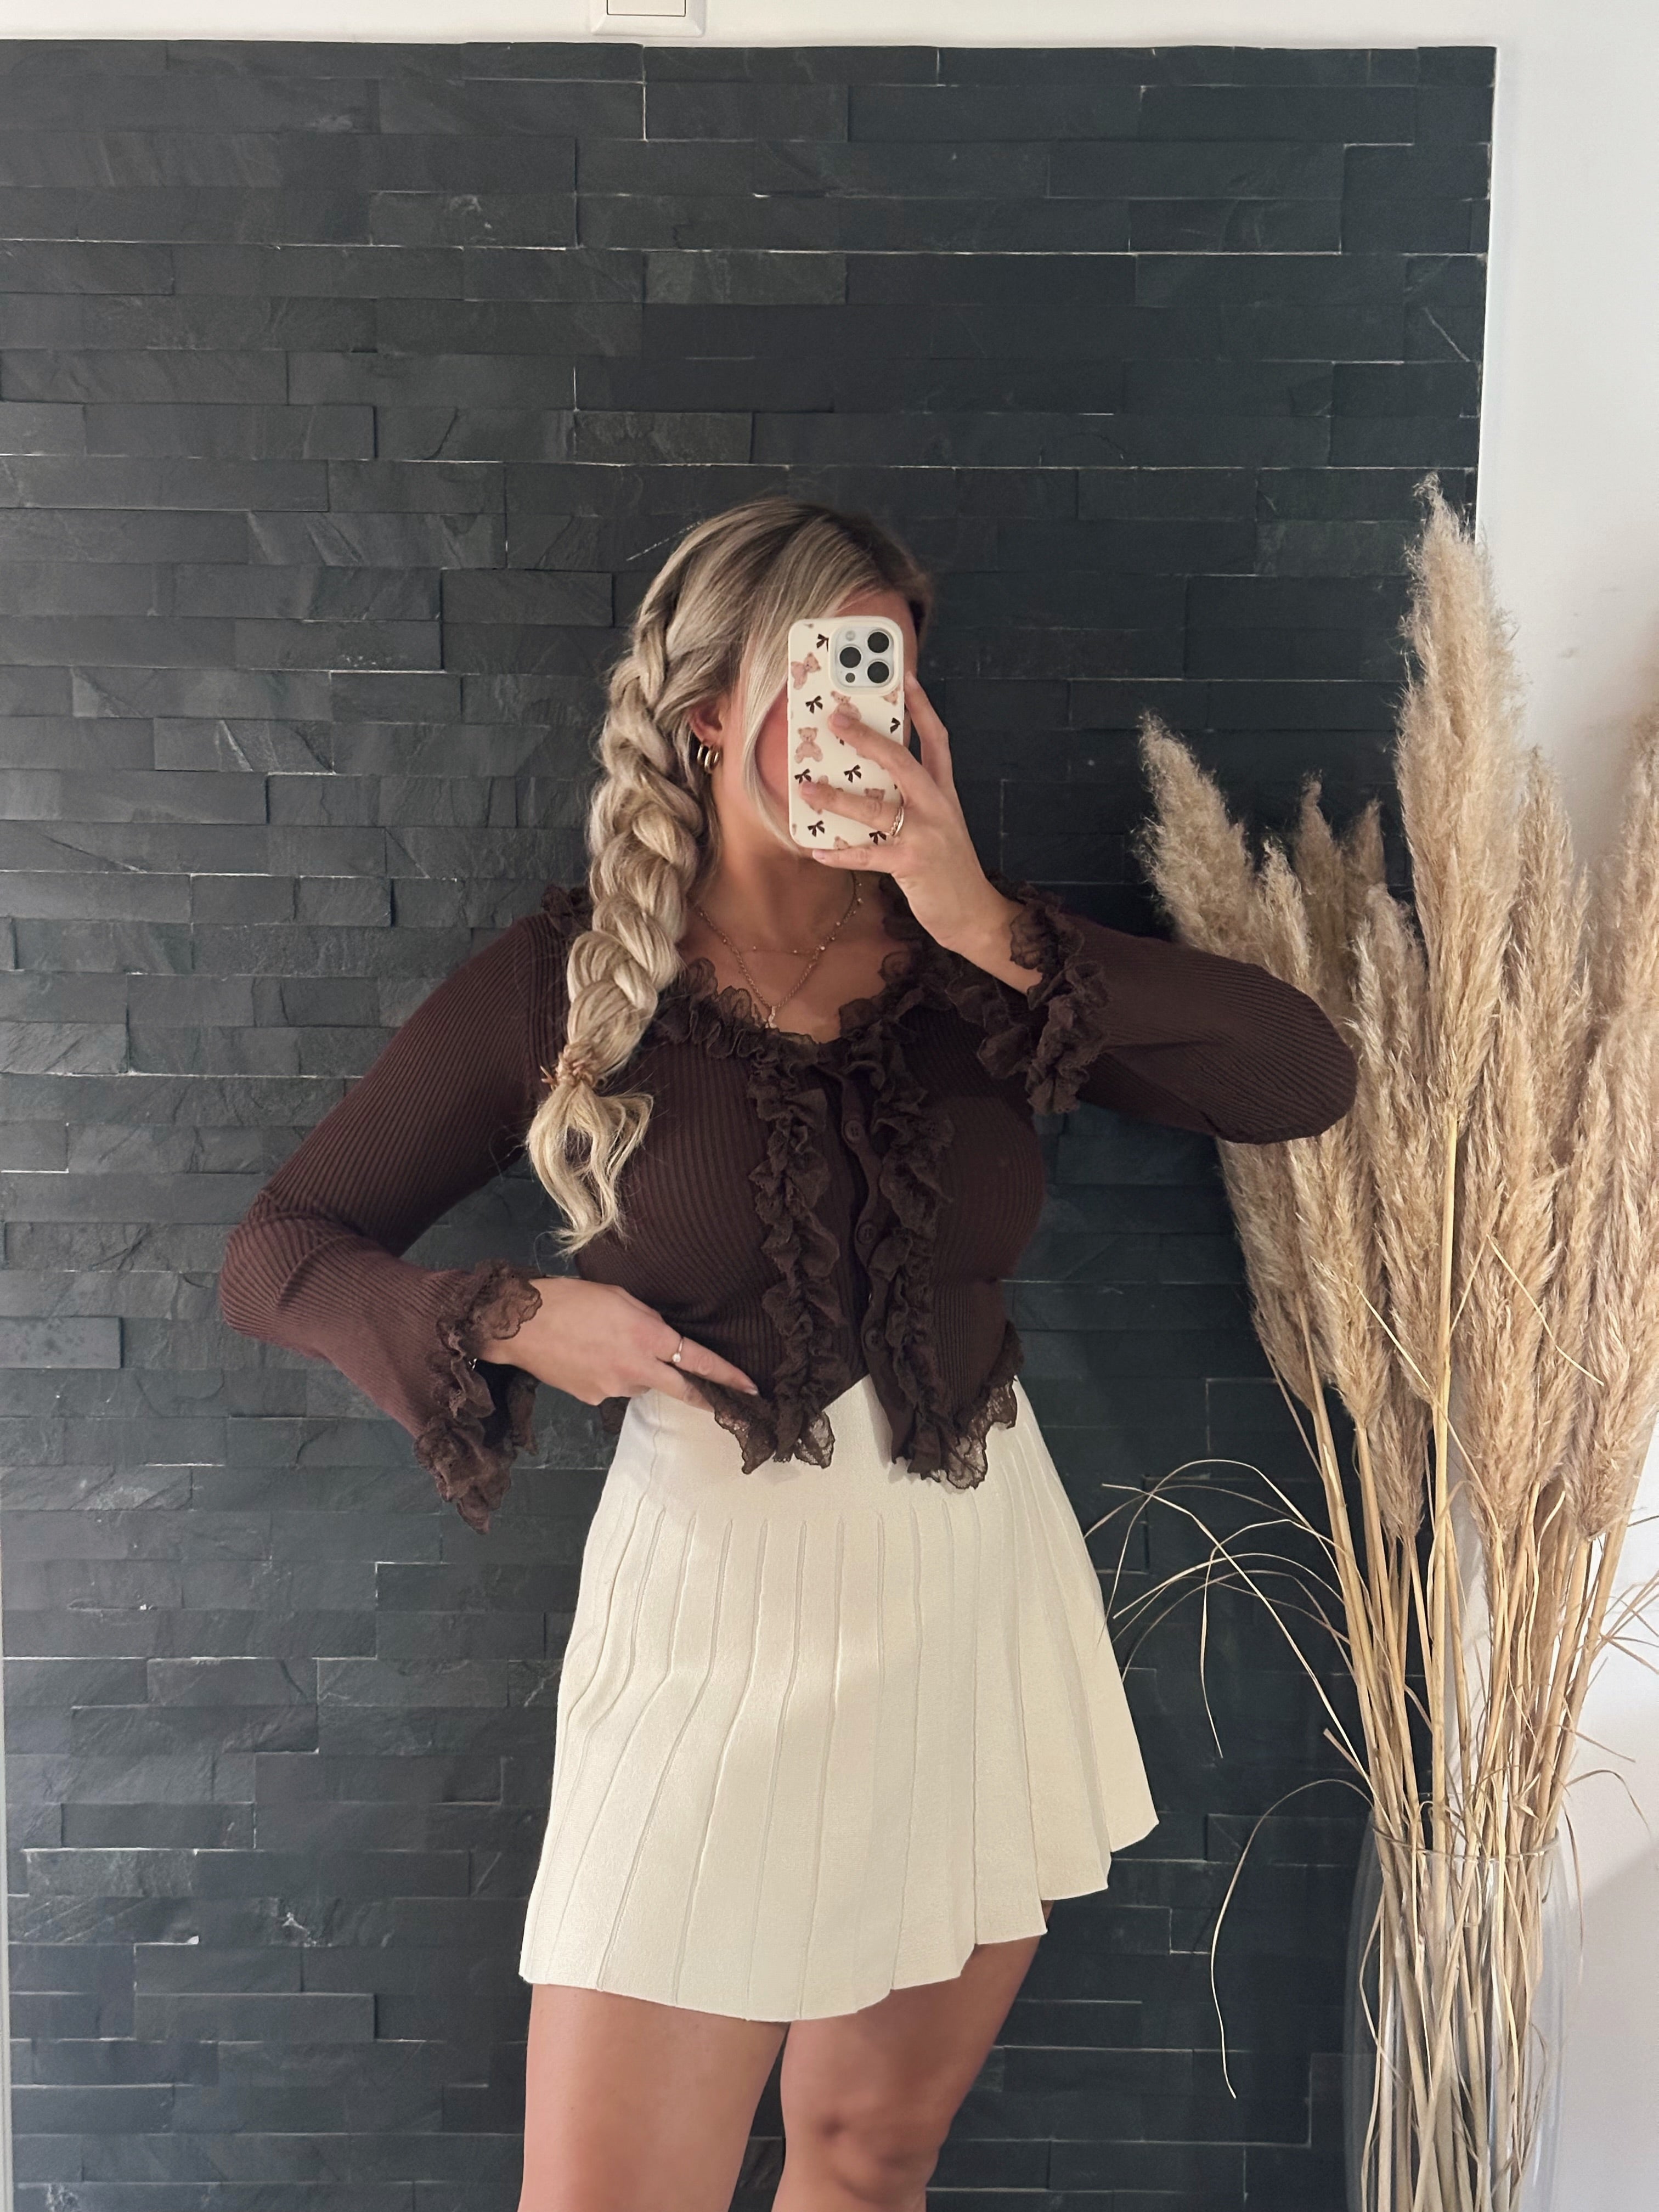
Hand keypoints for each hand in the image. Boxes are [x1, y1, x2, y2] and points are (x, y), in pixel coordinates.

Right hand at [475, 1277, 759, 1410]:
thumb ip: (649, 1320)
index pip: (698, 1361)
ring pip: (641, 1383)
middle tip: (727, 1404)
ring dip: (638, 1370)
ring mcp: (614, 1388)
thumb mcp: (620, 1298)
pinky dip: (610, 1374)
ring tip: (606, 1345)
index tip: (750, 1389)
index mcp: (647, 1337)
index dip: (726, 1376)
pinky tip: (588, 1357)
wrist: (519, 1325)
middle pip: (682, 1390)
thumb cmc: (570, 1299)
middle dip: (707, 1398)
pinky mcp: (593, 1399)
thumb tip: (664, 1339)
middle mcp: (636, 1369)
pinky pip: (614, 1388)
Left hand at [799, 672, 1023, 958]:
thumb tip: (865, 782)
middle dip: (866, 737)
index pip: (937, 740)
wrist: (974, 913)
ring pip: (875, 808)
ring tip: (807, 789)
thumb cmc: (947, 868)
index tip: (905, 676)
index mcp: (944, 792)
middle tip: (835, 719)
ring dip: (837, 798)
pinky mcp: (913, 863)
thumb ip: (912, 801)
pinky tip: (817, 851)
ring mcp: (926, 834)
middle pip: (902, 761)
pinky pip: (868, 855)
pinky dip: (840, 854)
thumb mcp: (938, 825)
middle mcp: (938, 806)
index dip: (922, 707)